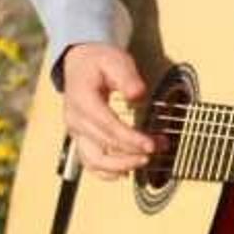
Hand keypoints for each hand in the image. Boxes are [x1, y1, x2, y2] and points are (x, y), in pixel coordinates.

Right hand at [61, 42, 155, 179]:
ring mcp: (75, 131)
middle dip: (132, 152)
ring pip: (94, 160)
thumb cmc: (99, 61)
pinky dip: (105, 172)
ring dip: (120, 166)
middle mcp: (75, 119)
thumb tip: (138, 94)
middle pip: (103, 146)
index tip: (151, 144)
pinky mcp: (80, 138)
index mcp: (82, 100)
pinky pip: (89, 162)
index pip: (107, 126)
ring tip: (145, 162)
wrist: (80, 62)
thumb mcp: (116, 61)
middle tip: (158, 149)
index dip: (130, 139)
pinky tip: (125, 172)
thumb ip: (127, 77)